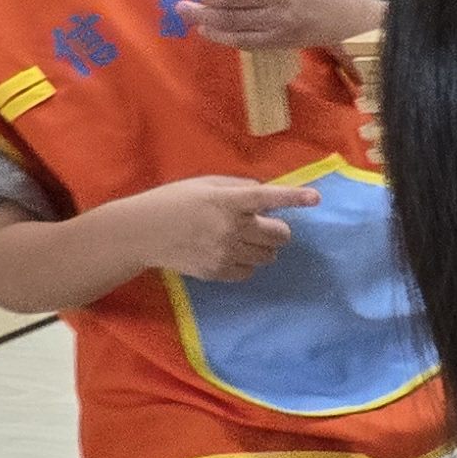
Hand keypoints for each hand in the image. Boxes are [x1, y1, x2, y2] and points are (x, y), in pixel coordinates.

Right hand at [123, 173, 316, 281]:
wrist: (141, 232)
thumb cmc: (173, 201)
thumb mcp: (205, 185)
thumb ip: (238, 187)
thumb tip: (267, 194)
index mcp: (226, 201)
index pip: (268, 198)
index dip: (294, 198)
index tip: (315, 198)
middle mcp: (230, 228)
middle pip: (280, 235)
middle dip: (276, 229)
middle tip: (259, 225)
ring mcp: (225, 253)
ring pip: (270, 255)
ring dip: (262, 247)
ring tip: (239, 239)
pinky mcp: (218, 272)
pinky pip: (251, 271)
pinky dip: (246, 262)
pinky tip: (228, 252)